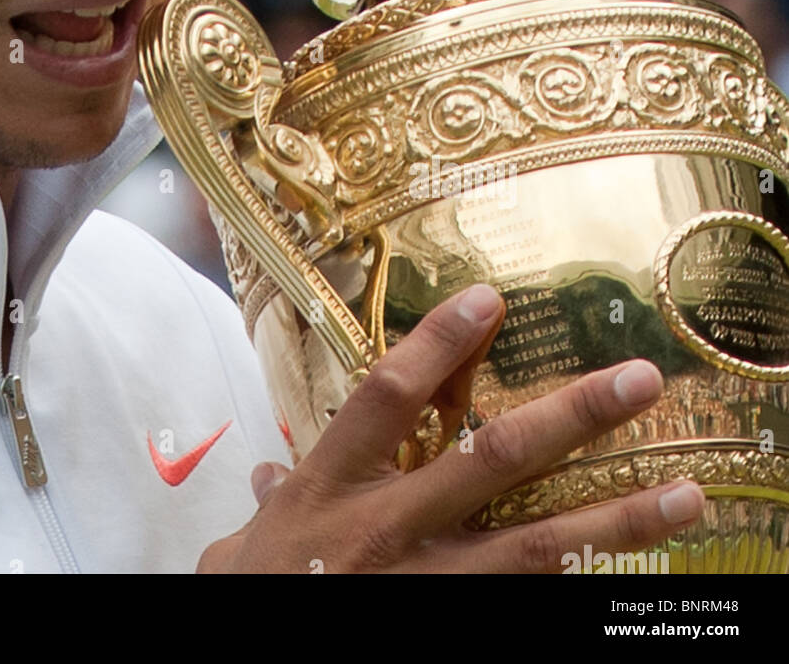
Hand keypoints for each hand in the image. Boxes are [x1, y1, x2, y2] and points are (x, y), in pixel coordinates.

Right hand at [200, 283, 704, 572]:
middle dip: (571, 416)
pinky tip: (633, 585)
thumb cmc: (255, 600)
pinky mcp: (455, 629)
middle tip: (639, 381)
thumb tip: (268, 481)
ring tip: (684, 495)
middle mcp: (388, 528)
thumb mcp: (245, 549)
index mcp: (331, 487)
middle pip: (491, 460)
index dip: (440, 344)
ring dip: (616, 519)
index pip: (391, 396)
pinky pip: (525, 607)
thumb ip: (268, 507)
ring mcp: (428, 588)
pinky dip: (578, 591)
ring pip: (536, 546)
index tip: (489, 299)